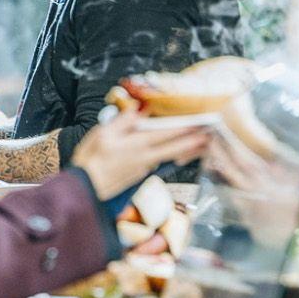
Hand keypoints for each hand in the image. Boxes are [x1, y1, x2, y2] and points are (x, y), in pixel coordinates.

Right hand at [71, 111, 211, 200]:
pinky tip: (183, 153)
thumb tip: (138, 109)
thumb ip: (122, 121)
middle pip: (175, 148)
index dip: (186, 129)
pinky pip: (163, 162)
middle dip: (195, 141)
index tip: (202, 124)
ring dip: (189, 149)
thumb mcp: (101, 134)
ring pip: (171, 156)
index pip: (166, 135)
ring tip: (205, 144)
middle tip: (213, 134)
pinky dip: (175, 156)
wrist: (85, 188)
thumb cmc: (90, 160)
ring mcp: (145, 168)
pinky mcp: (141, 175)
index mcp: (137, 146)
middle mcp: (145, 158)